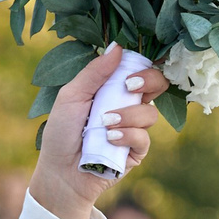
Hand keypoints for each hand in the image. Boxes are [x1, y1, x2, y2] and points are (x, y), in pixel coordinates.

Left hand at [29, 44, 164, 218]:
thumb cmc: (61, 132)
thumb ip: (94, 72)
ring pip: (149, 114)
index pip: (140, 68)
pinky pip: (144, 138)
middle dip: (149, 81)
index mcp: (113, 88)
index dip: (144, 65)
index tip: (130, 69)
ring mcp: (134, 128)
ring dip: (127, 116)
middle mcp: (128, 105)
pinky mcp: (136, 151)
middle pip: (158, 84)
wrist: (59, 172)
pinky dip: (127, 135)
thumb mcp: (72, 96)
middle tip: (129, 86)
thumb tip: (118, 46)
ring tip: (104, 124)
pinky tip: (110, 139)